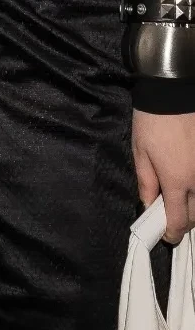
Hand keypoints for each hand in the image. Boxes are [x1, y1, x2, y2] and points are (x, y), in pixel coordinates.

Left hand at [132, 108, 194, 242]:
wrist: (173, 93)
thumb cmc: (152, 122)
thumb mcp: (140, 153)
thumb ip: (146, 183)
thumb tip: (149, 205)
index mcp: (176, 181)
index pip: (179, 220)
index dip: (172, 233)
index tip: (166, 235)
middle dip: (184, 222)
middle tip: (170, 217)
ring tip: (181, 200)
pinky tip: (190, 185)